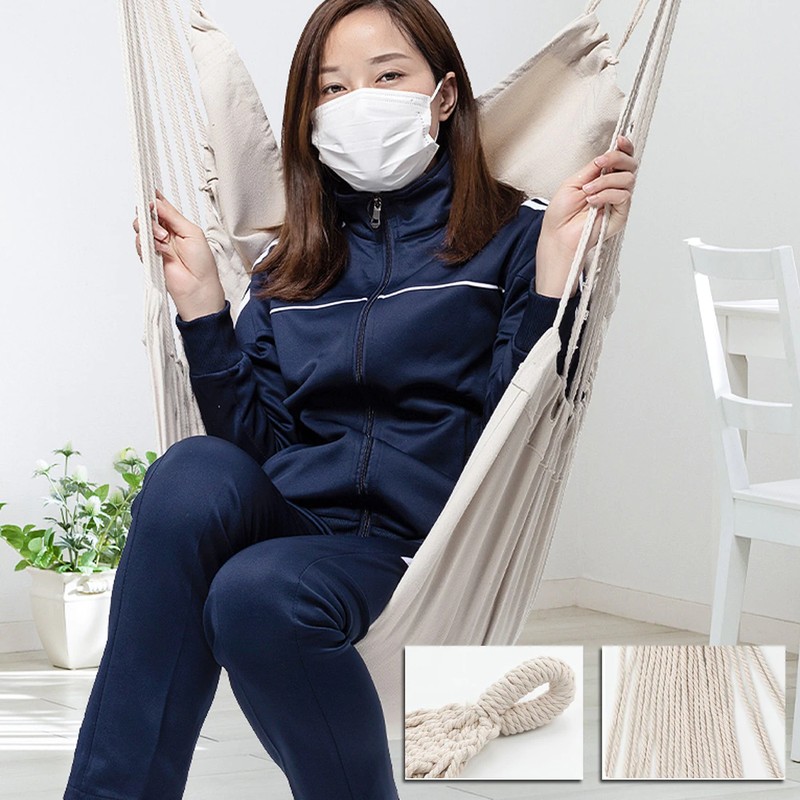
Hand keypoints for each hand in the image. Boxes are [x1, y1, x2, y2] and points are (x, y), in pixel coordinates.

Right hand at [132, 189, 224, 319]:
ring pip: (141, 227)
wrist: (197, 286)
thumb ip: (173, 217)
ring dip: (150, 229)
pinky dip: (147, 243)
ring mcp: (156, 244)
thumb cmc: (201, 262)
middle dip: (148, 214)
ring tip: (163, 238)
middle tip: (156, 218)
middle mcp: (165, 232)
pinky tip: (159, 248)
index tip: (148, 191)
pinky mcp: (150, 255)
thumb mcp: (192, 232)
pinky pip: (140, 243)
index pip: (161, 206)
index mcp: (177, 224)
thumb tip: (157, 202)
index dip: (153, 198)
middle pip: (146, 215)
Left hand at [535, 135, 637, 297]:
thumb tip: (606, 155)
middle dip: (616, 159)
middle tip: (600, 164)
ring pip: (628, 179)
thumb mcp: (574, 182)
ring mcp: (618, 201)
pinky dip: (606, 194)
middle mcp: (613, 188)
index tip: (619, 141)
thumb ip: (592, 169)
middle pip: (630, 165)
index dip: (624, 148)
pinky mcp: (620, 215)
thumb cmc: (561, 214)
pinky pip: (622, 196)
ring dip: (605, 181)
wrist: (557, 235)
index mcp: (602, 178)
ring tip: (587, 191)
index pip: (621, 160)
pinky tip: (592, 201)